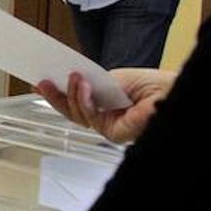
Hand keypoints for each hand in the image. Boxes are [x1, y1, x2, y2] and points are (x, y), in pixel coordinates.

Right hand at [36, 68, 174, 143]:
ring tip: (73, 77)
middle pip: (73, 111)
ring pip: (79, 115)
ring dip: (72, 94)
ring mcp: (109, 126)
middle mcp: (107, 116)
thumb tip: (73, 82)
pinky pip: (91, 117)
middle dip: (56, 97)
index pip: (79, 101)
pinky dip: (85, 101)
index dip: (60, 93)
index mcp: (107, 103)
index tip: (43, 82)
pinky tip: (84, 86)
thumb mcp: (114, 78)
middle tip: (41, 83)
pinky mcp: (113, 133)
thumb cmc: (154, 85)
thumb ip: (93, 83)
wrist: (169, 92)